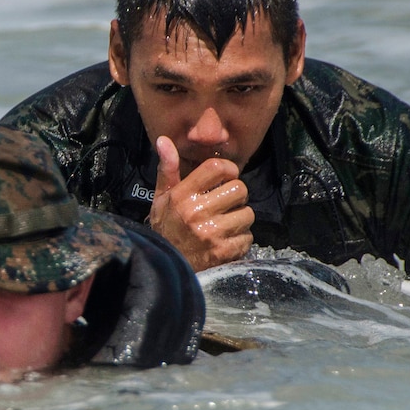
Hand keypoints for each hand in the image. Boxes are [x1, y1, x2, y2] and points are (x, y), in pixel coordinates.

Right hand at [148, 136, 253, 271]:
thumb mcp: (161, 199)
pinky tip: (226, 242)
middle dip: (237, 197)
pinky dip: (240, 241)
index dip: (229, 169)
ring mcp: (212, 233)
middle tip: (227, 205)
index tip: (228, 176)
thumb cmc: (165, 229)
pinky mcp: (223, 252)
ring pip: (247, 214)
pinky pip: (247, 237)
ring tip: (226, 226)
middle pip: (240, 189)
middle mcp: (197, 212)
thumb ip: (167, 170)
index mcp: (182, 196)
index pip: (217, 168)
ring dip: (240, 220)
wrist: (163, 269)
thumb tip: (164, 140)